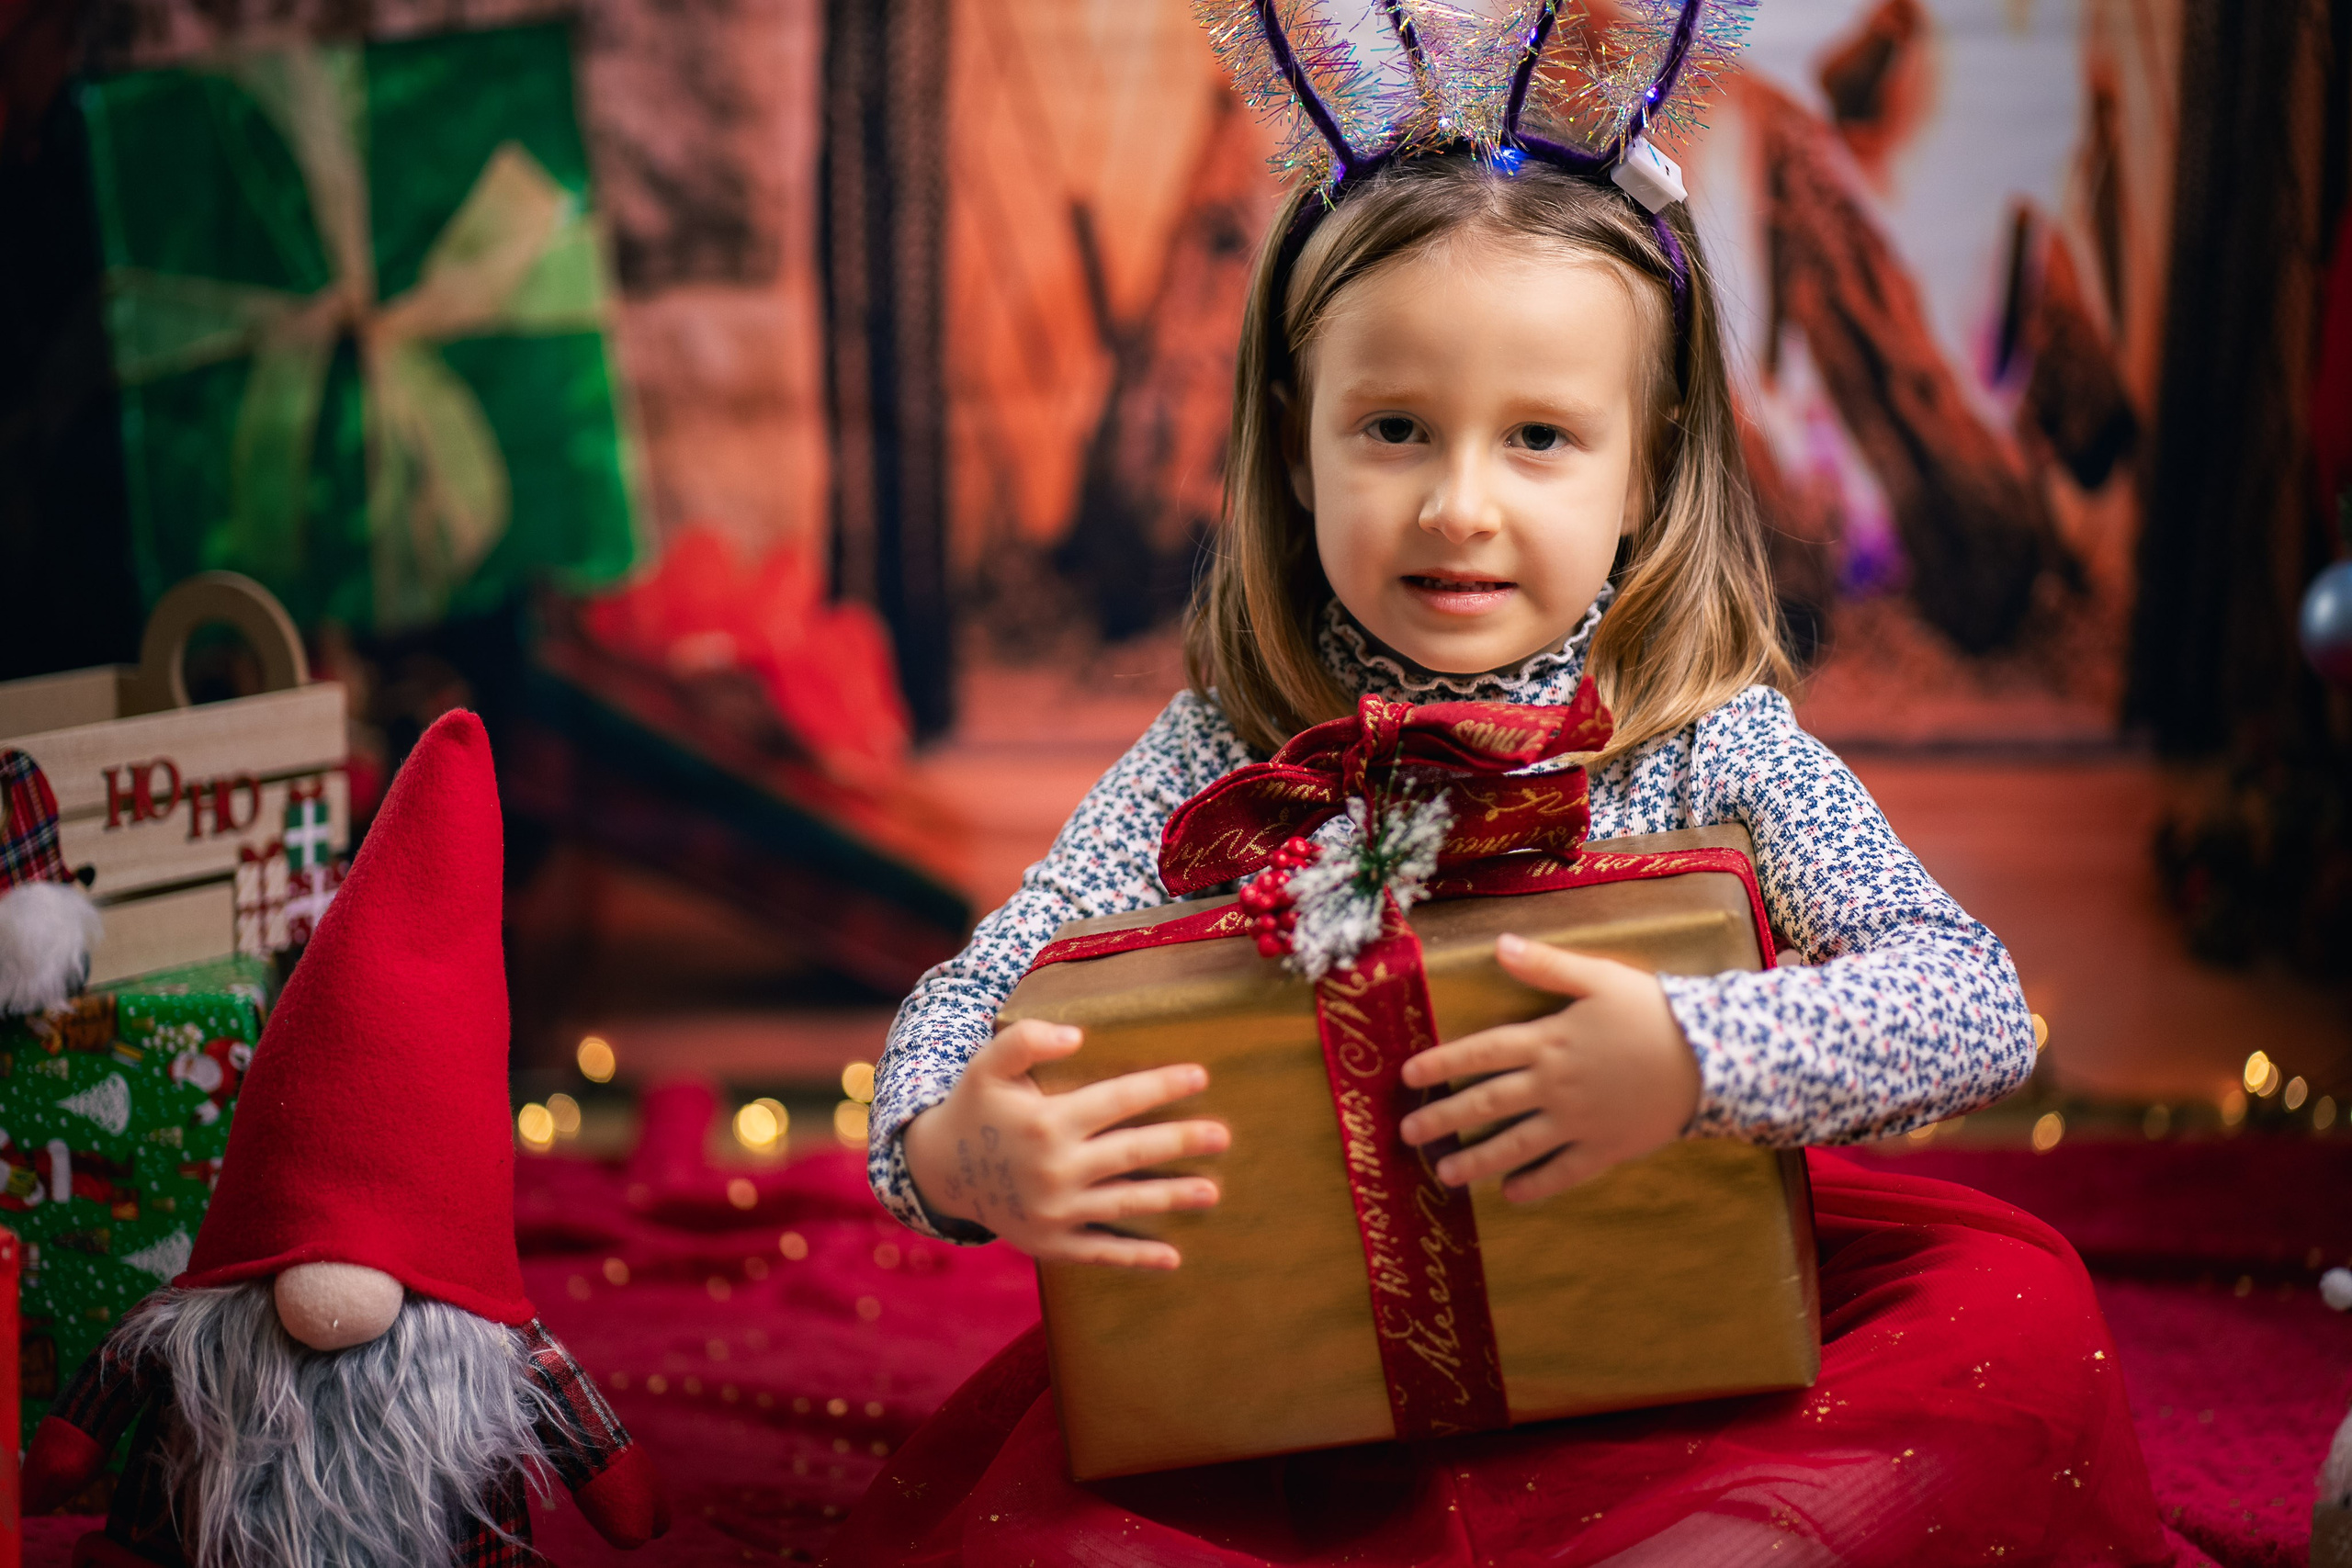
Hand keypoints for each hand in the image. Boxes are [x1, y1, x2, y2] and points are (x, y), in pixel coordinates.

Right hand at [901, 1018, 1228, 1268]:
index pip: (1116, 1100)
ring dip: (1171, 1198)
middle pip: (1131, 1154)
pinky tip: (1172, 1257)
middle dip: (1179, 1142)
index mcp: (1045, 1122)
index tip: (1201, 1077)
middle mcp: (1054, 1169)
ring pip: (1124, 1204)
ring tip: (1213, 1192)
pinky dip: (1136, 1258)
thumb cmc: (976, 1107)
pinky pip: (1100, 1252)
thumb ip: (1026, 1040)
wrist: (939, 1170)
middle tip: (1222, 1136)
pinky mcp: (1050, 1244)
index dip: (1160, 1087)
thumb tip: (1077, 1035)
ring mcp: (1054, 1212)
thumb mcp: (988, 1066)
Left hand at [1397, 933, 1698, 1202]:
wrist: (1711, 1058)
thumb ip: (1546, 965)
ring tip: (1445, 1175)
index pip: (1481, 1053)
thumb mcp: (1600, 978)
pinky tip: (1510, 1195)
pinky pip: (1563, 1173)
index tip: (1409, 1078)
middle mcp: (1554, 1086)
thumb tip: (1498, 944)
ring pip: (1516, 1145)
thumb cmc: (1655, 1011)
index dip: (1442, 1064)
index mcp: (1548, 1041)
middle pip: (1487, 1104)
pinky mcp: (1605, 1148)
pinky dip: (1535, 1186)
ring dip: (1477, 1161)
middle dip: (1444, 1120)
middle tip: (1409, 1135)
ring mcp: (1577, 1122)